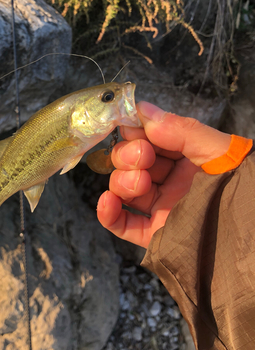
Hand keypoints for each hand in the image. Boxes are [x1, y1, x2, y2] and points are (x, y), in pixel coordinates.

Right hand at [97, 101, 230, 247]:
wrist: (251, 238)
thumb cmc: (244, 188)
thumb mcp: (220, 151)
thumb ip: (183, 130)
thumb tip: (143, 111)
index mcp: (188, 157)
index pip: (150, 138)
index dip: (136, 131)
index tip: (129, 125)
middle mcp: (172, 180)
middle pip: (131, 161)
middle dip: (129, 155)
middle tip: (143, 156)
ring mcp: (162, 206)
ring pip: (124, 188)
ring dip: (122, 181)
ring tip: (139, 183)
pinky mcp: (155, 233)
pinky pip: (123, 224)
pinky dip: (108, 213)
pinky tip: (108, 201)